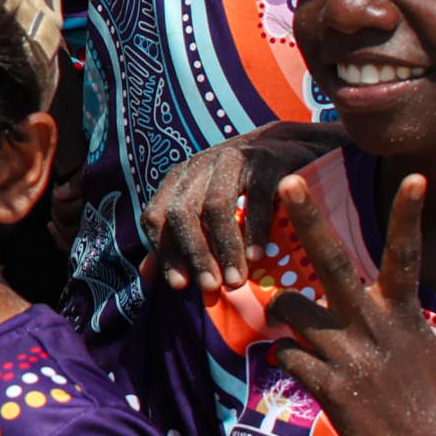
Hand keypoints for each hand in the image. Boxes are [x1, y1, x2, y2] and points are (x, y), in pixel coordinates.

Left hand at [143, 124, 344, 299]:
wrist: (288, 147)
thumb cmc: (241, 185)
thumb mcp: (204, 206)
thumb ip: (177, 238)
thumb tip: (148, 276)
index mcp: (178, 179)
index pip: (156, 216)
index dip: (164, 252)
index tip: (181, 285)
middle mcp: (198, 166)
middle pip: (182, 211)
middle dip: (194, 253)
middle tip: (210, 288)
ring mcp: (231, 158)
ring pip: (216, 205)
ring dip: (225, 248)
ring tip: (236, 281)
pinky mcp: (265, 160)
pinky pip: (256, 196)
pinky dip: (256, 229)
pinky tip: (258, 256)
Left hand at [267, 172, 435, 435]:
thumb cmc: (435, 411)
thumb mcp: (423, 354)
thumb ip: (393, 325)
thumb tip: (374, 308)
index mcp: (405, 317)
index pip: (407, 255)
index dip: (410, 215)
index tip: (415, 175)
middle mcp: (377, 329)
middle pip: (333, 263)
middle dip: (309, 219)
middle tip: (288, 180)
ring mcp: (352, 357)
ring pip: (292, 310)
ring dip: (283, 313)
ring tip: (289, 324)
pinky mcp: (332, 390)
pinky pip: (287, 357)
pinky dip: (285, 358)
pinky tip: (295, 369)